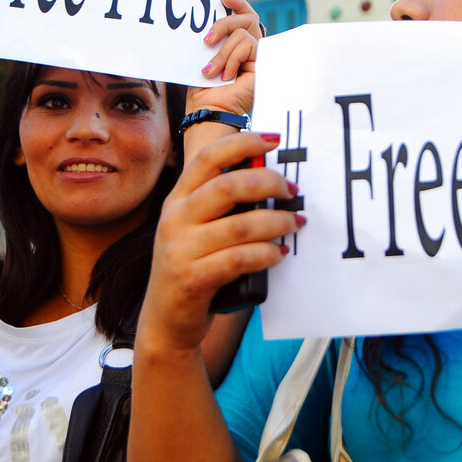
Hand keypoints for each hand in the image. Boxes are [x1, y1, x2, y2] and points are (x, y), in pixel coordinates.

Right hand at [138, 132, 302, 352]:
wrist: (165, 321)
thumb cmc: (192, 268)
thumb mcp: (196, 229)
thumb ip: (222, 205)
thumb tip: (269, 178)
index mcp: (178, 200)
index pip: (209, 158)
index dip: (243, 143)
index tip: (274, 139)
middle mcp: (175, 219)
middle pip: (227, 186)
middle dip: (268, 182)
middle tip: (292, 190)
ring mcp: (181, 250)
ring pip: (239, 224)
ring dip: (276, 221)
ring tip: (295, 222)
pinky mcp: (193, 279)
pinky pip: (239, 259)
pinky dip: (265, 253)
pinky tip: (279, 253)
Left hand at [187, 0, 261, 116]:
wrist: (209, 110)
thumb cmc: (204, 89)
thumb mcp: (206, 56)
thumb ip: (214, 37)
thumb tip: (213, 14)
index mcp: (240, 45)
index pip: (246, 16)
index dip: (237, 3)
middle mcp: (253, 49)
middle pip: (247, 17)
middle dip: (223, 25)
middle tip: (207, 42)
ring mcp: (260, 57)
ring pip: (241, 33)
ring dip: (222, 53)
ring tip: (212, 71)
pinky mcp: (264, 64)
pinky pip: (247, 45)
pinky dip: (232, 59)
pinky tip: (227, 76)